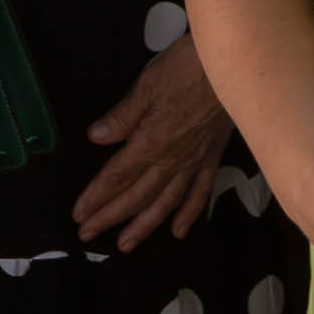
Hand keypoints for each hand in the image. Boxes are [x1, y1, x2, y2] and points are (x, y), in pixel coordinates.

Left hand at [72, 35, 235, 250]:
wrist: (233, 69)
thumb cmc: (186, 70)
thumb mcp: (146, 87)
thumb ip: (122, 117)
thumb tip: (95, 138)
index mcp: (151, 144)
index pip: (116, 177)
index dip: (96, 198)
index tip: (79, 216)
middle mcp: (172, 160)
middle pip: (136, 197)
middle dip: (111, 218)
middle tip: (88, 236)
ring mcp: (195, 162)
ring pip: (166, 203)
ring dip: (145, 226)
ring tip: (126, 245)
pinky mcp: (213, 158)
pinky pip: (200, 193)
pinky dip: (189, 214)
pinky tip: (179, 230)